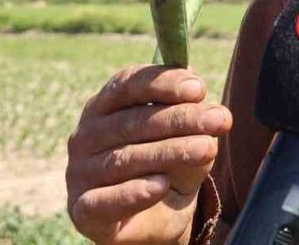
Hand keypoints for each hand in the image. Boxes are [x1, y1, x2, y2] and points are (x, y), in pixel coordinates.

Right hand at [66, 65, 232, 243]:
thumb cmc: (171, 161)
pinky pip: (104, 201)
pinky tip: (160, 186)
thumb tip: (197, 88)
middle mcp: (87, 135)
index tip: (199, 89)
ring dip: (168, 152)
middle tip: (218, 120)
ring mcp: (80, 173)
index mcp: (106, 105)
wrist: (161, 215)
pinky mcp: (83, 210)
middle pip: (131, 121)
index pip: (127, 84)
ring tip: (205, 149)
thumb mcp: (189, 132)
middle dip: (180, 119)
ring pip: (124, 159)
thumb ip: (192, 109)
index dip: (162, 83)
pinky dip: (133, 193)